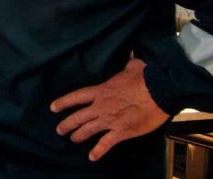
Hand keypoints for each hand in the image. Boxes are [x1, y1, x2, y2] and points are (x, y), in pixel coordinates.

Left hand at [49, 58, 167, 161]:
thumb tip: (131, 54)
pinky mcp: (122, 131)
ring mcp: (110, 120)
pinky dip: (98, 151)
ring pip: (88, 130)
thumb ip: (128, 63)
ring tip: (72, 139)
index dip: (63, 102)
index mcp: (102, 90)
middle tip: (59, 130)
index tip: (53, 108)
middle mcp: (101, 106)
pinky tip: (92, 157)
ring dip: (78, 135)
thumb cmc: (146, 77)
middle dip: (67, 124)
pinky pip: (106, 144)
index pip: (77, 97)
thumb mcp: (134, 66)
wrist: (159, 91)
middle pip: (78, 117)